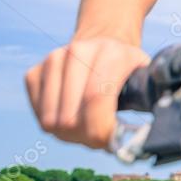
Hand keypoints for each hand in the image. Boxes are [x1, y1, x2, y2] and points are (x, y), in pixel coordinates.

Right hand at [25, 37, 149, 148]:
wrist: (103, 40)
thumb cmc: (127, 67)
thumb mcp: (144, 77)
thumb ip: (146, 101)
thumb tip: (137, 139)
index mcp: (111, 52)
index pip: (95, 98)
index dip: (100, 129)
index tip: (109, 140)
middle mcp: (78, 51)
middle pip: (71, 117)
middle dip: (86, 136)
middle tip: (100, 134)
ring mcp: (52, 60)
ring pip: (50, 121)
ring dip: (69, 134)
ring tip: (87, 124)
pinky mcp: (35, 72)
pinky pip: (38, 115)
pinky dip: (53, 125)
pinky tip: (72, 113)